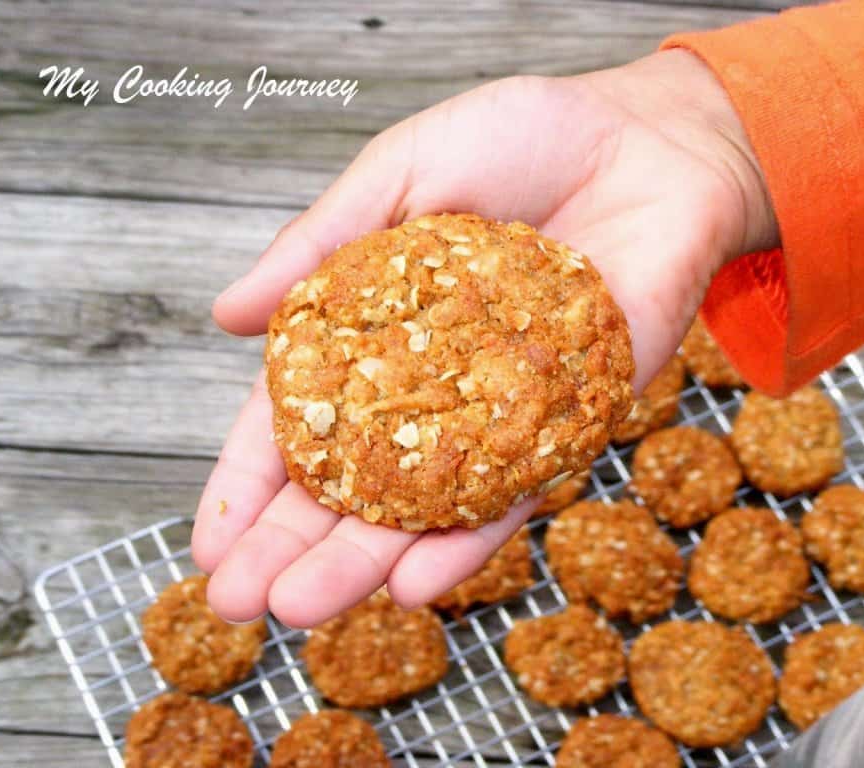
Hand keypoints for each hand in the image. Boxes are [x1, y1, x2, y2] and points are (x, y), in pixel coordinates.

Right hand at [191, 50, 775, 627]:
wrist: (652, 143)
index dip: (251, 479)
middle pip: (352, 478)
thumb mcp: (402, 172)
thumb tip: (222, 316)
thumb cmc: (525, 140)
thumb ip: (319, 246)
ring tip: (302, 607)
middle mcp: (430, 384)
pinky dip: (469, 538)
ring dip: (364, 560)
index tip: (210, 542)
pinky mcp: (567, 422)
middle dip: (292, 542)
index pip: (300, 416)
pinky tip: (415, 583)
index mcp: (376, 329)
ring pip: (422, 504)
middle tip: (238, 603)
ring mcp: (497, 411)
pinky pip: (514, 492)